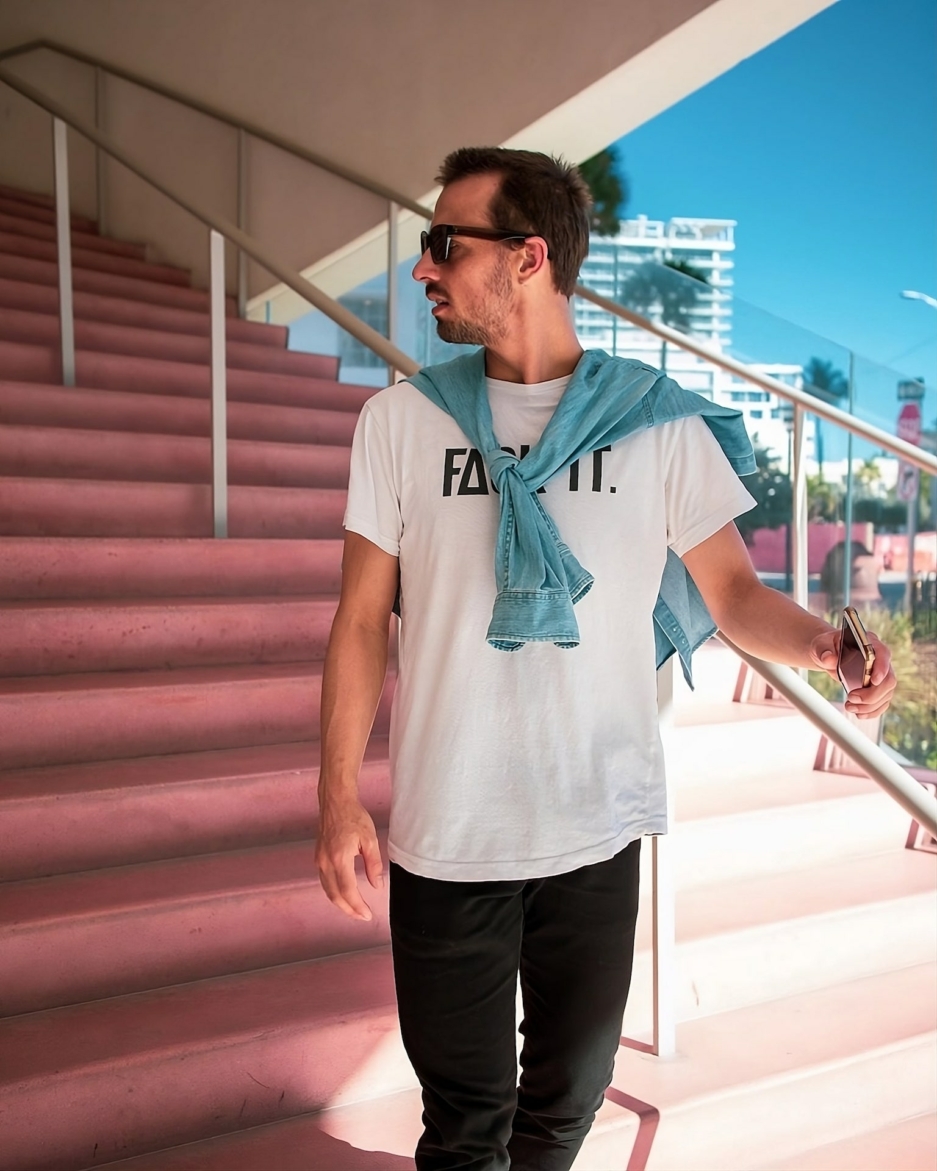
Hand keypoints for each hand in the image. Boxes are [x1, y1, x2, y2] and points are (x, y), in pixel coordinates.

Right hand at [315, 794, 383, 920]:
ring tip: (354, 910)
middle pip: (335, 896)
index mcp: (339, 858)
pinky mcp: (318, 857)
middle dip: (349, 910)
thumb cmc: (353, 817)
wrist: (335, 802)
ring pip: (328, 890)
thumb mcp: (370, 840)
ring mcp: (319, 860)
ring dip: (340, 904)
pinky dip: (334, 892)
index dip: (357, 906)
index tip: (367, 914)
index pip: (348, 891)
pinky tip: (343, 895)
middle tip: (362, 917)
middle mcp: (326, 862)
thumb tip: (377, 886)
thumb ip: (374, 865)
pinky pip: (325, 881)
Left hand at [809, 627, 896, 718]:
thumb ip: (824, 651)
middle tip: (851, 699)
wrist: (828, 654)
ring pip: (886, 694)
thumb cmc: (827, 647)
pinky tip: (859, 714)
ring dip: (869, 705)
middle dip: (872, 694)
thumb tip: (828, 658)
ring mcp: (882, 675)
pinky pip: (882, 703)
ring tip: (849, 707)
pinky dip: (872, 711)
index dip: (882, 667)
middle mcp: (880, 660)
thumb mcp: (821, 645)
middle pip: (888, 680)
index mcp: (870, 643)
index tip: (873, 680)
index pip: (883, 654)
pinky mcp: (878, 689)